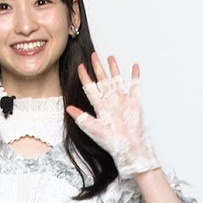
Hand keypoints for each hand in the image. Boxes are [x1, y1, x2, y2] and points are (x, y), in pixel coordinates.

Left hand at [67, 52, 159, 178]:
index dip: (85, 77)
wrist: (128, 147)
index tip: (80, 67)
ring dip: (114, 69)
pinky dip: (134, 76)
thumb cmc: (111, 141)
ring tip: (111, 57)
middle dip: (98, 67)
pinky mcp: (134, 102)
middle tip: (94, 55)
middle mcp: (110, 101)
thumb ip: (81, 117)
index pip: (90, 88)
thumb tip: (67, 108)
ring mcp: (122, 100)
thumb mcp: (93, 129)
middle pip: (103, 80)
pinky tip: (134, 67)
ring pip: (117, 80)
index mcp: (100, 106)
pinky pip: (134, 85)